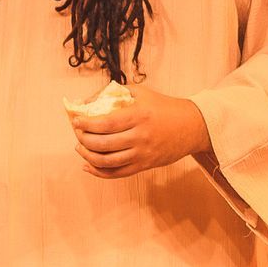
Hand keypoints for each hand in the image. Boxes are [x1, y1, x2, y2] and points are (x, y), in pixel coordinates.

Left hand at [72, 85, 210, 178]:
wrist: (192, 126)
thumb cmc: (164, 106)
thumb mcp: (141, 93)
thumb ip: (114, 94)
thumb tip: (87, 102)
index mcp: (139, 116)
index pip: (106, 123)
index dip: (87, 124)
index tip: (76, 121)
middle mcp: (140, 137)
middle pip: (103, 144)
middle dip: (84, 139)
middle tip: (77, 133)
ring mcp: (142, 154)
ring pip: (108, 162)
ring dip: (88, 156)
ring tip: (80, 147)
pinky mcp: (145, 165)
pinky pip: (118, 173)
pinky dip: (99, 172)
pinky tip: (88, 166)